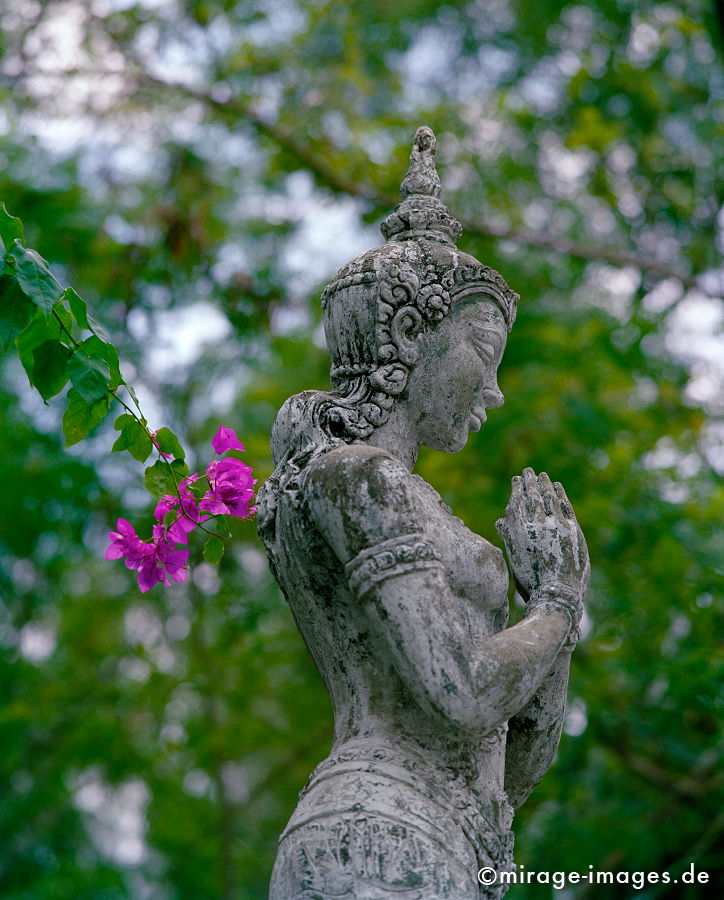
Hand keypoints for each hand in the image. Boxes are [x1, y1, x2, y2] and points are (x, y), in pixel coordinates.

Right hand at [496, 468, 589, 602]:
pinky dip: (560, 494)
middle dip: (530, 481)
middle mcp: (538, 525)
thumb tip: (501, 520)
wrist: (558, 592)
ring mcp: (556, 526)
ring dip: (545, 484)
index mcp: (521, 531)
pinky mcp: (572, 530)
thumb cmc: (532, 580)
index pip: (518, 502)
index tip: (517, 479)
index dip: (517, 488)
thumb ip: (509, 537)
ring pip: (550, 498)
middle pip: (534, 496)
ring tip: (542, 475)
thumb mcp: (515, 558)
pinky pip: (565, 506)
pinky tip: (557, 487)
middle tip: (528, 471)